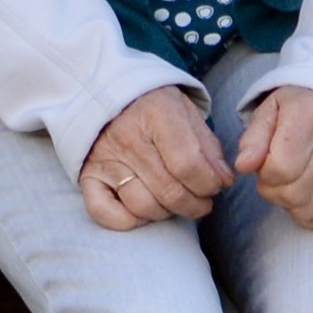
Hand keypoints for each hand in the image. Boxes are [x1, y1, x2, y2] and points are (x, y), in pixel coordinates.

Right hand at [78, 85, 231, 230]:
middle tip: (203, 202)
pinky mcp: (88, 175)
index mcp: (156, 114)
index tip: (216, 185)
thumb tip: (224, 180)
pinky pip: (104, 212)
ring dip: (168, 213)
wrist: (106, 91)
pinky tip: (144, 212)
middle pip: (169, 190)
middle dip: (196, 205)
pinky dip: (127, 220)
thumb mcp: (185, 112)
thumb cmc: (153, 106)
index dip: (209, 183)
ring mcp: (105, 159)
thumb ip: (207, 146)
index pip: (188, 164)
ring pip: (142, 206)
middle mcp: (127, 137)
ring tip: (178, 204)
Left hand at [232, 83, 312, 231]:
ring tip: (292, 182)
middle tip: (275, 177)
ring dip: (290, 204)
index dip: (263, 174)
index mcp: (310, 115)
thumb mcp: (268, 113)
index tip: (264, 164)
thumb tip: (243, 166)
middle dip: (274, 191)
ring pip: (308, 211)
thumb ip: (253, 139)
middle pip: (293, 193)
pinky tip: (308, 192)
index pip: (280, 169)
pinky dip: (309, 215)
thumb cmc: (295, 112)